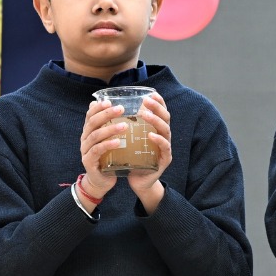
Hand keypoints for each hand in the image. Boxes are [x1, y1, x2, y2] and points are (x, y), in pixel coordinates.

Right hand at [79, 99, 122, 201]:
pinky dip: (107, 145)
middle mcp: (85, 139)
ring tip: (124, 126)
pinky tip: (118, 142)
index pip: (90, 115)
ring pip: (95, 136)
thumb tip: (113, 109)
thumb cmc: (107, 158)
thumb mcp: (108, 140)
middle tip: (121, 109)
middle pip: (93, 123)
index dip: (98, 108)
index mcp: (88, 132)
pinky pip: (97, 151)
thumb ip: (109, 126)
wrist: (101, 181)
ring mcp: (85, 150)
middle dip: (106, 114)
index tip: (109, 101)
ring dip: (110, 129)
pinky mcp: (89, 162)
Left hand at [127, 93, 171, 212]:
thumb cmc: (131, 158)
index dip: (158, 102)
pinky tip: (150, 135)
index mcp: (155, 130)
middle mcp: (163, 136)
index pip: (160, 112)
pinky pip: (165, 148)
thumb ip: (124, 126)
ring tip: (146, 115)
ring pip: (165, 131)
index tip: (150, 94)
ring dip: (156, 121)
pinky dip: (159, 141)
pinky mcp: (164, 160)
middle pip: (165, 118)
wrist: (137, 181)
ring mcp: (166, 148)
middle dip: (157, 108)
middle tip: (147, 101)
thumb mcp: (128, 140)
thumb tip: (109, 109)